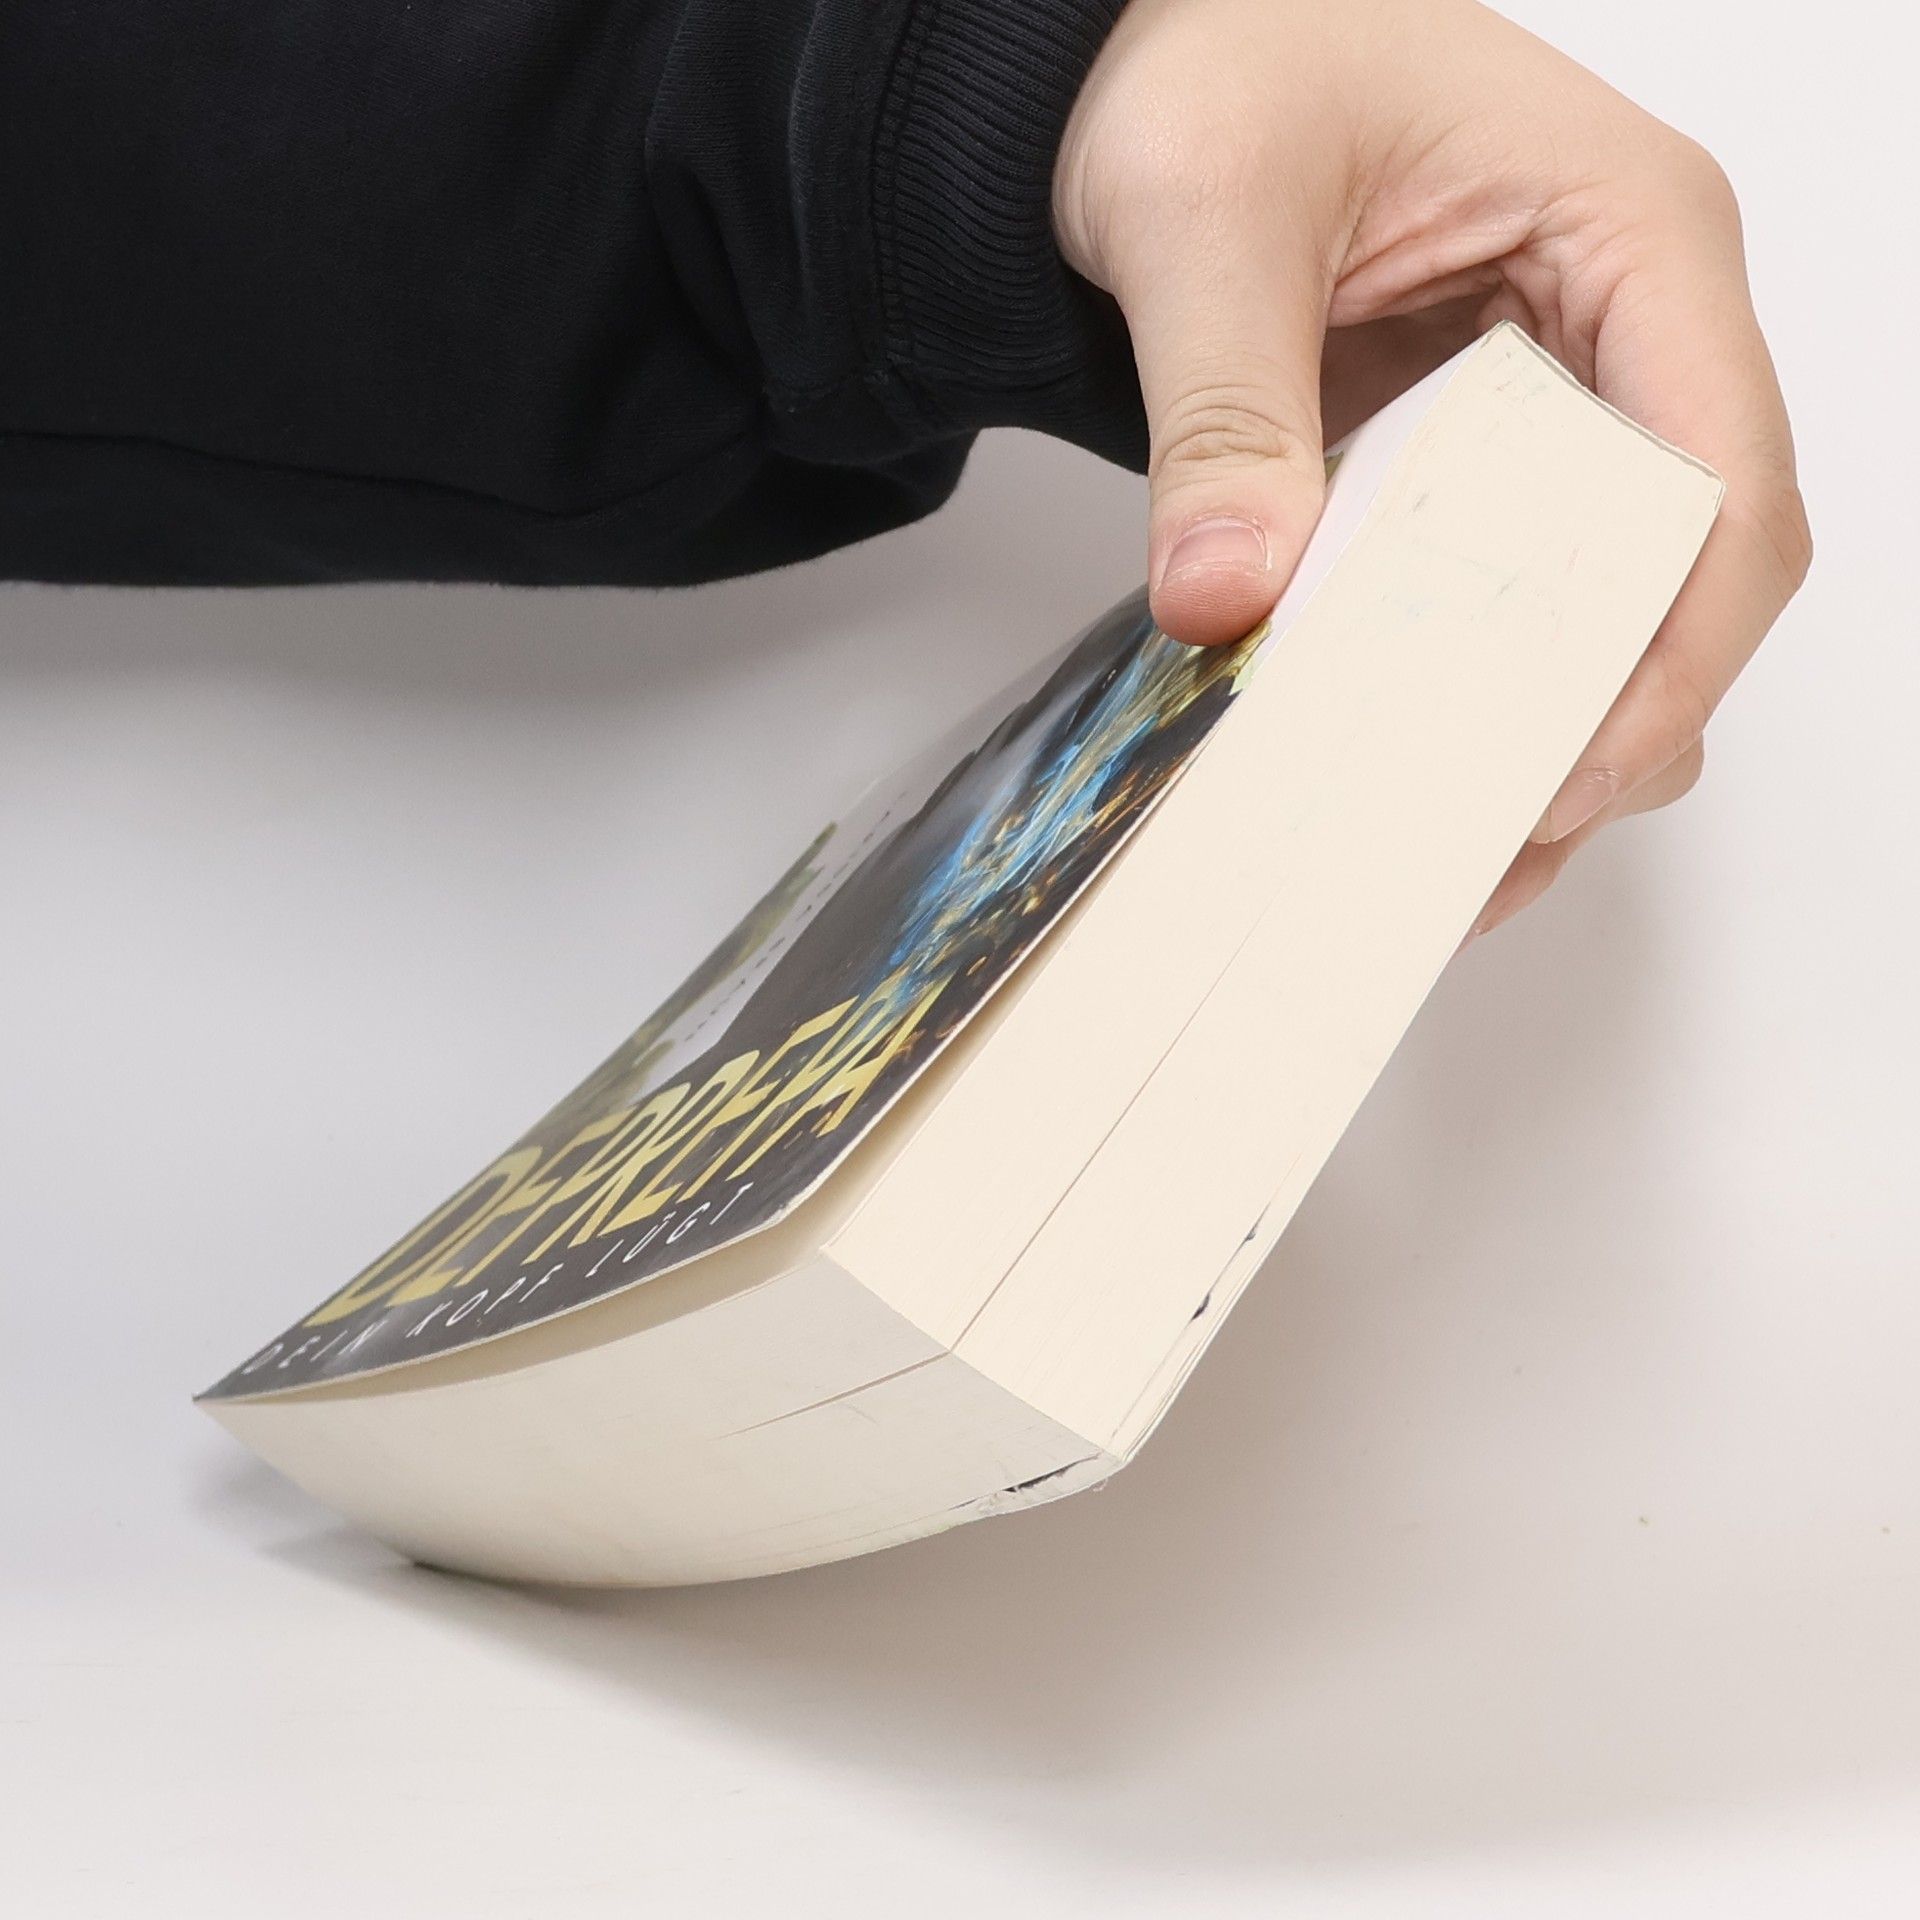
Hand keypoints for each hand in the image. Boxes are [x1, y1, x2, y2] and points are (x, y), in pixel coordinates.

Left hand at [1053, 0, 1809, 933]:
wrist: (1134, 68)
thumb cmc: (1210, 65)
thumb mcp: (1202, 216)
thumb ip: (1222, 409)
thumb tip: (1230, 596)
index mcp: (1631, 228)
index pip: (1721, 475)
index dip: (1672, 648)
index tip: (1566, 774)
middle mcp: (1631, 318)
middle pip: (1697, 566)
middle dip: (1616, 720)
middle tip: (1497, 851)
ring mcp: (1565, 391)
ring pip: (1620, 597)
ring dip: (1553, 727)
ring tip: (1455, 853)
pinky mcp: (1484, 451)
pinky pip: (1519, 588)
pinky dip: (1478, 685)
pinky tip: (1409, 767)